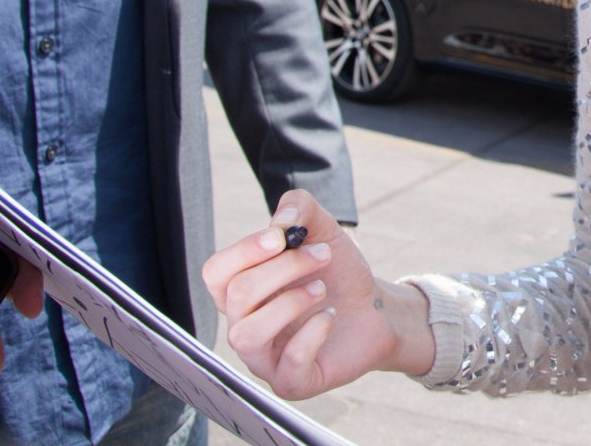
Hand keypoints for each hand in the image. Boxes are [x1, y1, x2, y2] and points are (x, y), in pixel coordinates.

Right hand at [203, 190, 432, 399]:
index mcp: (241, 290)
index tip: (281, 236)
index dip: (244, 251)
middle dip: (284, 267)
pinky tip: (330, 317)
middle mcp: (244, 325)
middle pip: (237, 294)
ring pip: (247, 335)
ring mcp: (264, 358)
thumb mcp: (322, 229)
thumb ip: (299, 209)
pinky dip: (312, 333)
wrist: (374, 309)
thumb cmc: (336, 272)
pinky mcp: (292, 381)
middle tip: (323, 254)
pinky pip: (288, 364)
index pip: (216, 272)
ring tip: (321, 289)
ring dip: (289, 302)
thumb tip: (280, 224)